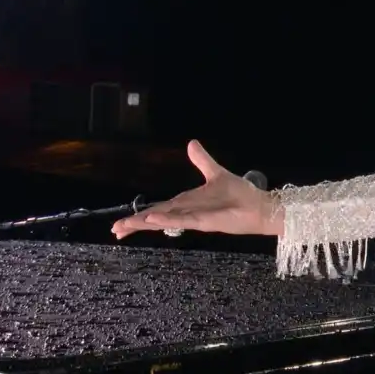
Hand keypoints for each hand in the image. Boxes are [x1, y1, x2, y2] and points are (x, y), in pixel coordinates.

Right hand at [110, 140, 281, 239]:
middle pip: (155, 218)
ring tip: (124, 227)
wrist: (260, 205)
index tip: (121, 223)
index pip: (158, 209)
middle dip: (135, 224)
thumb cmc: (240, 194)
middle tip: (114, 230)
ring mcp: (195, 218)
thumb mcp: (216, 172)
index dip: (140, 216)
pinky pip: (183, 220)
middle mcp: (187, 212)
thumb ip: (202, 160)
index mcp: (187, 202)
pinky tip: (153, 220)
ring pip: (164, 221)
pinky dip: (168, 219)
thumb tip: (191, 143)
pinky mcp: (205, 221)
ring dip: (145, 223)